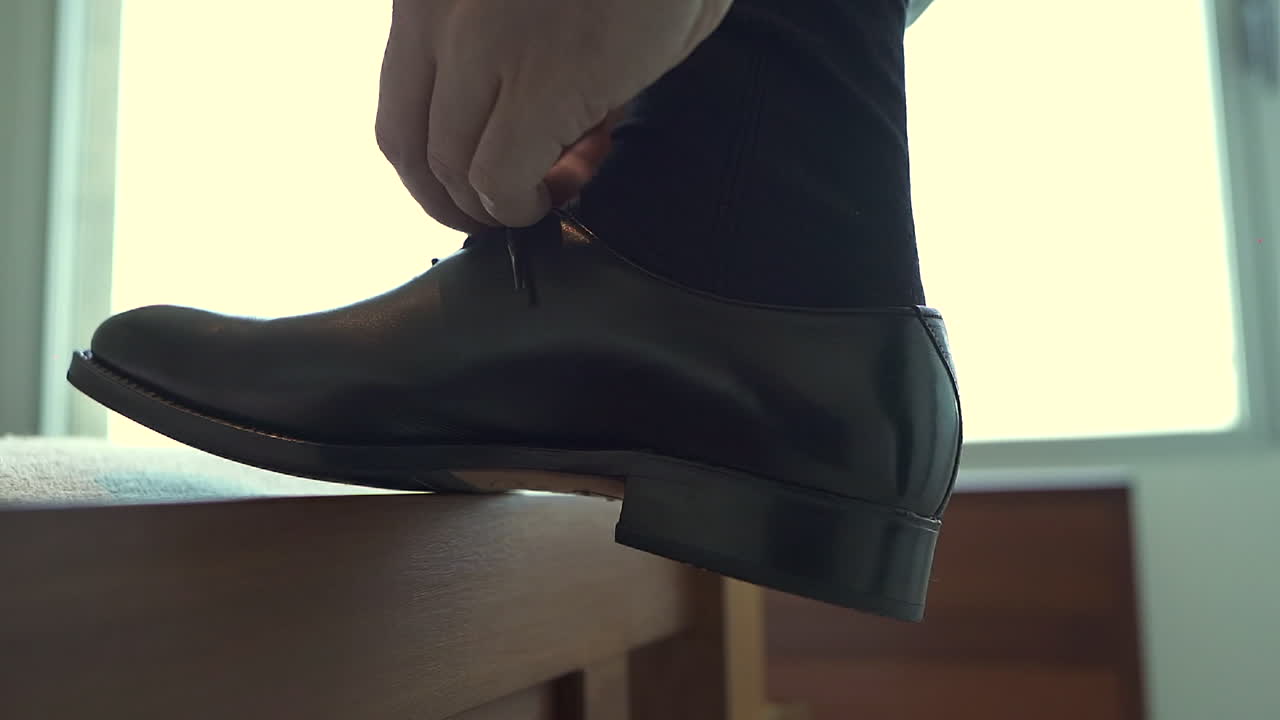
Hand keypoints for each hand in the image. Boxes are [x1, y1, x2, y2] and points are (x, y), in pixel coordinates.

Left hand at [375, 0, 733, 232]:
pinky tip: (562, 190)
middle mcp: (436, 13)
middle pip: (408, 146)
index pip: (402, 101)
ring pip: (452, 170)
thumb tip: (544, 126)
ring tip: (553, 191)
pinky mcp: (540, 83)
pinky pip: (503, 180)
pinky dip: (526, 205)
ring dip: (499, 203)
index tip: (494, 166)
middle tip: (505, 208)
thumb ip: (517, 55)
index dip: (443, 157)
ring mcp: (482, 47)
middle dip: (452, 198)